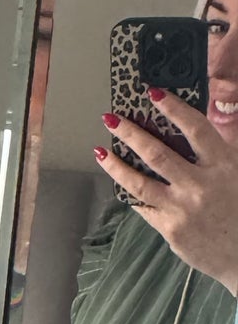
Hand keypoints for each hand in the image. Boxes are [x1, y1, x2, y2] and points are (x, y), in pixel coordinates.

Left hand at [99, 93, 237, 294]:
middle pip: (157, 153)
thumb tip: (197, 124)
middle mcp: (201, 186)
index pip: (195, 129)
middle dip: (130, 133)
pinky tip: (119, 182)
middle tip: (110, 118)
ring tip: (100, 152)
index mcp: (224, 165)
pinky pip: (144, 206)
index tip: (153, 93)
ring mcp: (183, 209)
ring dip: (116, 165)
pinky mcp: (171, 230)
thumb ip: (220, 151)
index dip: (173, 108)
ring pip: (139, 182)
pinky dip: (131, 193)